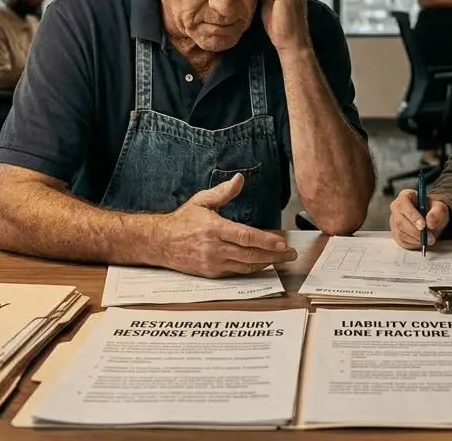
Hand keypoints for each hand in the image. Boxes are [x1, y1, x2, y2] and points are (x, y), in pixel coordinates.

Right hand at [154, 174, 298, 277]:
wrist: (160, 243)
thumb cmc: (182, 220)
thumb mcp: (202, 201)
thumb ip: (223, 191)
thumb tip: (240, 178)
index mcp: (214, 228)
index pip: (245, 236)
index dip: (266, 241)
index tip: (282, 243)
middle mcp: (214, 248)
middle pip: (250, 255)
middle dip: (274, 256)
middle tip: (291, 254)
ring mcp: (212, 263)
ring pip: (245, 266)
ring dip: (266, 263)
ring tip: (282, 259)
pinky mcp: (211, 273)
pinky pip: (236, 272)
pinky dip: (251, 268)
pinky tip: (262, 263)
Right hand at [388, 189, 450, 249]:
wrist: (431, 219)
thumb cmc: (433, 210)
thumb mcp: (440, 208)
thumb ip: (437, 213)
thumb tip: (430, 223)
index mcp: (405, 196)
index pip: (403, 205)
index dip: (412, 216)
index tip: (423, 226)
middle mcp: (396, 207)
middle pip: (400, 221)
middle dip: (415, 232)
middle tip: (430, 238)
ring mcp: (394, 221)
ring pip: (400, 233)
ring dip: (415, 239)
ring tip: (429, 240)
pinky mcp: (395, 233)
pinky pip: (401, 241)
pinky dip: (413, 244)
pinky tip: (422, 242)